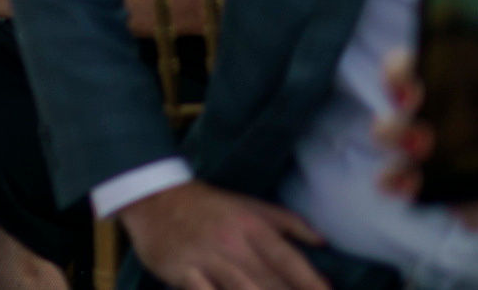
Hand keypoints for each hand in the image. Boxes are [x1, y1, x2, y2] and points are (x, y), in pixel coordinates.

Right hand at [118, 181, 325, 289]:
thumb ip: (288, 223)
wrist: (153, 196)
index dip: (313, 285)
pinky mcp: (183, 271)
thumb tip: (324, 243)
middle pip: (271, 284)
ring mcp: (207, 258)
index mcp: (253, 227)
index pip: (291, 262)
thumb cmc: (208, 205)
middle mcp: (233, 243)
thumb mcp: (251, 205)